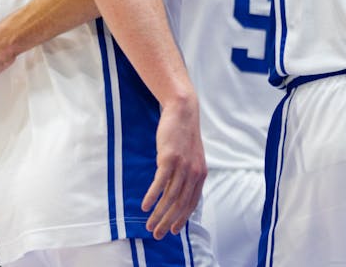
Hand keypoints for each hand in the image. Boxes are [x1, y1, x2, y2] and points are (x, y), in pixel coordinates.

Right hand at [142, 94, 206, 238]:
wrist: (183, 111)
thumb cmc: (183, 136)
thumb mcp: (189, 158)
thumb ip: (185, 175)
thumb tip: (174, 194)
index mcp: (200, 174)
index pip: (192, 203)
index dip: (182, 218)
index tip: (173, 231)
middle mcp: (194, 172)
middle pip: (181, 204)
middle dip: (168, 222)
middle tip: (157, 235)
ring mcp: (183, 166)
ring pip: (170, 197)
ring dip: (158, 214)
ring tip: (148, 225)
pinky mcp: (169, 158)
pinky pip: (160, 183)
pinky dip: (152, 196)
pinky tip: (144, 206)